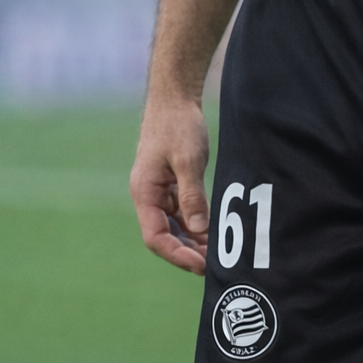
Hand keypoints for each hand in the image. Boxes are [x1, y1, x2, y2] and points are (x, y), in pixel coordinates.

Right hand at [130, 93, 210, 273]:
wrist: (175, 97)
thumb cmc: (178, 124)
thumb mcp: (188, 160)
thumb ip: (192, 195)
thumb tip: (200, 231)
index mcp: (144, 193)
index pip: (156, 237)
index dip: (177, 254)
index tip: (200, 265)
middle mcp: (149, 196)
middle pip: (164, 236)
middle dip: (187, 253)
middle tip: (214, 266)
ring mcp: (159, 191)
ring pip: (174, 226)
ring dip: (193, 241)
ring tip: (217, 254)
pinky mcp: (171, 183)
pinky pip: (181, 212)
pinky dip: (196, 224)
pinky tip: (213, 232)